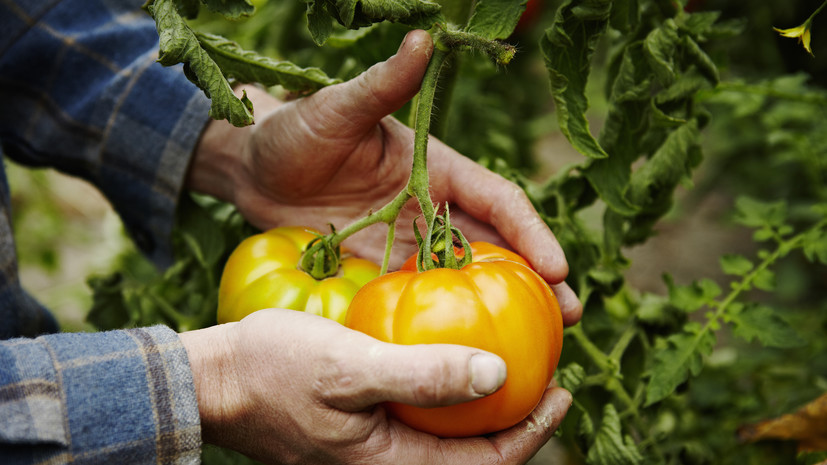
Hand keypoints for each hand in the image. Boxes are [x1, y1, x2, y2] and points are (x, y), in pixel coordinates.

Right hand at [180, 309, 571, 463]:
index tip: (562, 387)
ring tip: (513, 360)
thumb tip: (497, 373)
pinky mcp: (364, 428)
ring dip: (485, 403)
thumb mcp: (348, 367)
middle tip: (547, 373)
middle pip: (475, 454)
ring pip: (450, 435)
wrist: (216, 380)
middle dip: (518, 419)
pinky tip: (455, 353)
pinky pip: (423, 417)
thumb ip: (421, 374)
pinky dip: (449, 390)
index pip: (487, 463)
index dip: (534, 430)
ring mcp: (376, 449)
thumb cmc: (273, 371)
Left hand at [188, 30, 580, 324]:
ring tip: (534, 345)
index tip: (557, 267)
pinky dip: (448, 319)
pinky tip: (461, 349)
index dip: (531, 232)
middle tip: (568, 317)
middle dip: (535, 280)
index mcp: (438, 168)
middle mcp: (433, 207)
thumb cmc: (295, 130)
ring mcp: (409, 241)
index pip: (498, 200)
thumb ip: (382, 84)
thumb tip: (424, 41)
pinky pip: (422, 297)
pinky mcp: (382, 267)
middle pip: (496, 246)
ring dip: (500, 306)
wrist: (251, 167)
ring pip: (466, 277)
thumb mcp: (337, 108)